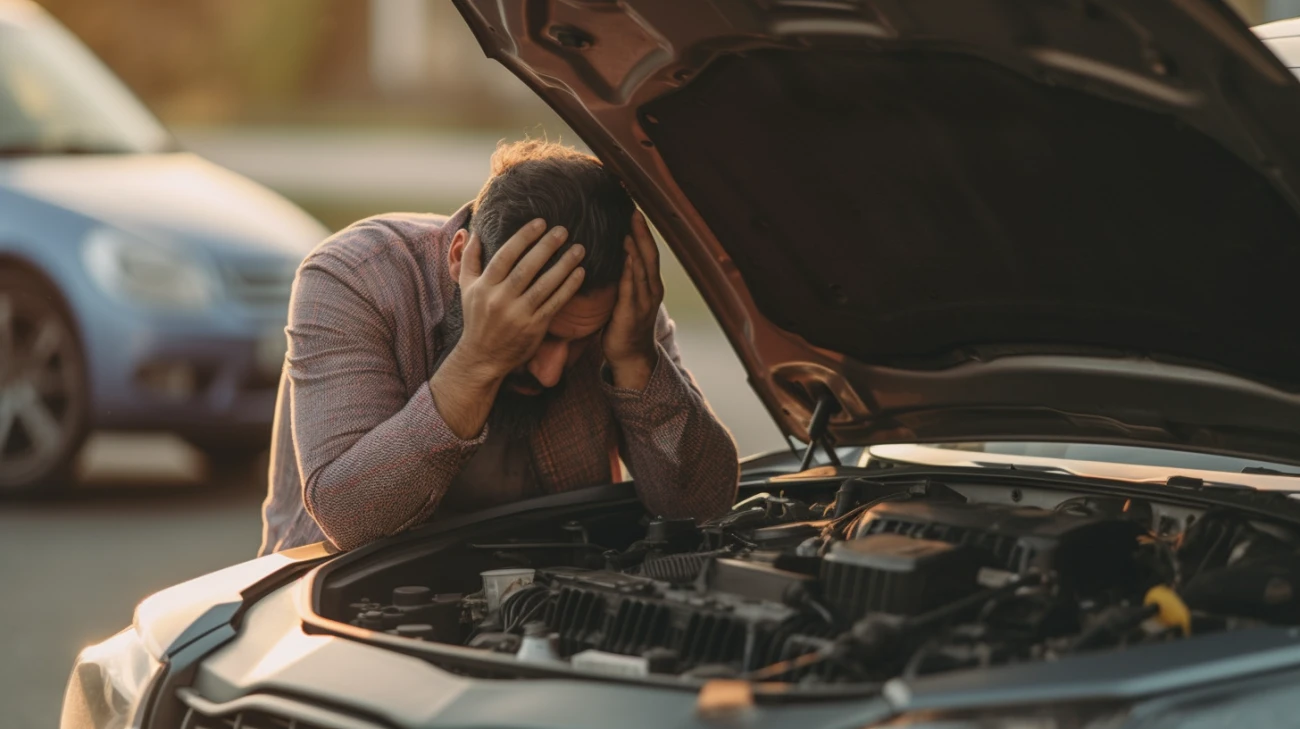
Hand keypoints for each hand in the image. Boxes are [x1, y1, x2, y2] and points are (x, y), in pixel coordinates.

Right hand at [455, 219, 586, 380]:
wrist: (482, 357)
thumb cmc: (477, 318)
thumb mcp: (467, 289)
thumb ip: (470, 260)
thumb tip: (474, 232)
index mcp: (484, 287)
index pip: (505, 256)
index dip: (523, 237)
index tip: (540, 222)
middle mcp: (500, 300)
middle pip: (526, 268)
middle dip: (546, 247)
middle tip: (563, 230)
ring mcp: (518, 315)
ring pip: (544, 285)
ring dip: (563, 265)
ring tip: (579, 249)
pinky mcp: (534, 327)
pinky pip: (554, 303)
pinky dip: (568, 287)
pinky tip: (580, 273)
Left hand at [603, 210, 663, 390]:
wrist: (630, 357)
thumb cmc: (623, 325)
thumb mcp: (624, 297)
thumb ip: (621, 277)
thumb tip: (607, 256)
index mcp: (649, 284)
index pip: (647, 251)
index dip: (642, 231)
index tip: (634, 209)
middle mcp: (651, 289)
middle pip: (649, 254)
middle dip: (643, 232)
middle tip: (635, 209)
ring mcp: (645, 301)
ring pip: (644, 267)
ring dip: (638, 246)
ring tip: (631, 225)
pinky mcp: (633, 312)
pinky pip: (632, 287)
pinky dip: (631, 270)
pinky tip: (627, 255)